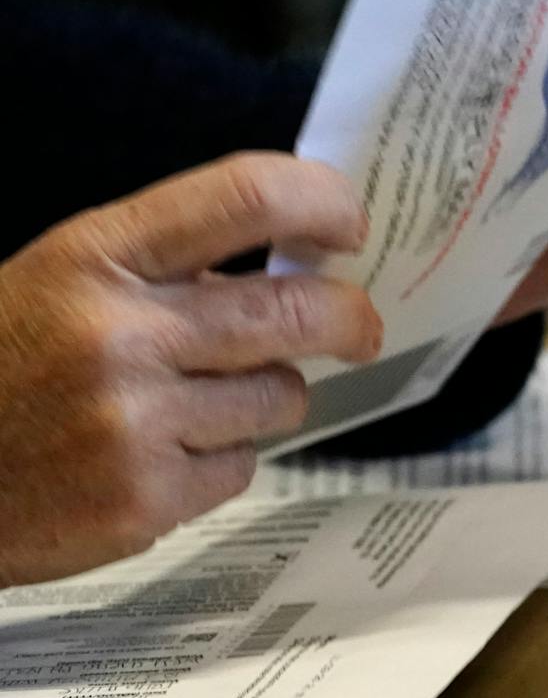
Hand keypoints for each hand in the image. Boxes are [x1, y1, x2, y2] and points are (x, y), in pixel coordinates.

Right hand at [0, 153, 382, 585]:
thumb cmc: (1, 364)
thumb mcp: (58, 280)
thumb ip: (165, 267)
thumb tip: (292, 264)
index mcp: (95, 257)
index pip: (245, 198)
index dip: (323, 203)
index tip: (351, 224)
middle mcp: (120, 334)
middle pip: (299, 311)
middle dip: (351, 319)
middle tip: (361, 329)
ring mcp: (135, 422)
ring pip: (281, 396)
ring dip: (267, 397)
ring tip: (201, 403)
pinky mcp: (146, 500)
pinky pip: (240, 467)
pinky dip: (218, 461)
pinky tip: (158, 455)